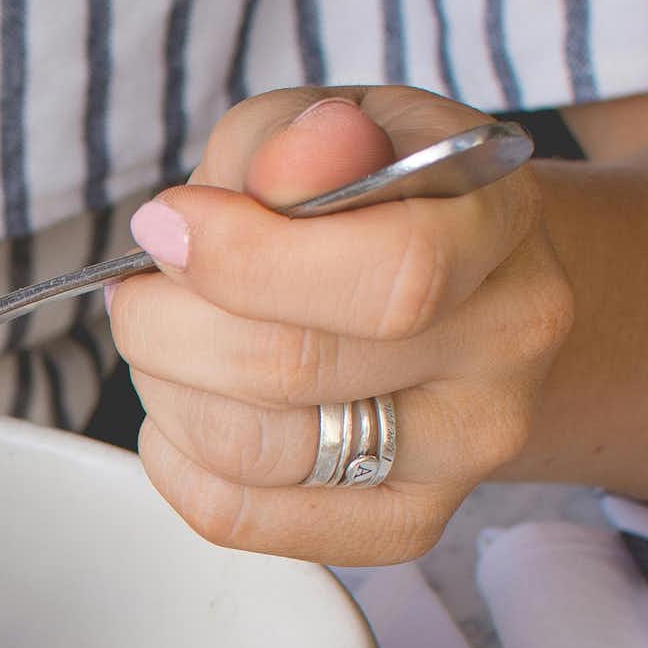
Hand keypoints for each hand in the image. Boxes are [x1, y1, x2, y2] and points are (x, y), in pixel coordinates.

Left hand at [109, 88, 573, 564]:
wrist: (456, 285)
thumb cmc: (373, 196)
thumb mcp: (332, 124)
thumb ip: (296, 139)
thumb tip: (289, 167)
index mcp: (498, 223)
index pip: (391, 273)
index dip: (246, 257)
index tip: (169, 225)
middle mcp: (503, 345)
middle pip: (294, 368)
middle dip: (170, 323)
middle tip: (143, 288)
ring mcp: (464, 448)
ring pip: (255, 451)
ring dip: (166, 389)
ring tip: (165, 340)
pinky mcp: (404, 522)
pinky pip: (239, 515)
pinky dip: (174, 458)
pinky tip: (184, 403)